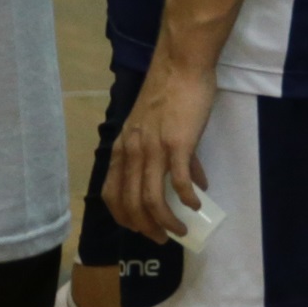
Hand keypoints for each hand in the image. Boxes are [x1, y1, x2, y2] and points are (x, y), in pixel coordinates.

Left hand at [103, 55, 214, 244]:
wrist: (180, 67)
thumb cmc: (171, 95)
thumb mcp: (157, 128)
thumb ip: (170, 157)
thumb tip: (190, 185)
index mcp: (123, 146)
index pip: (111, 191)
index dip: (124, 216)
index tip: (141, 229)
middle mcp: (132, 150)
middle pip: (129, 201)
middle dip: (144, 227)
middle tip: (163, 239)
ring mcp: (152, 147)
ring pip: (149, 198)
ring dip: (165, 221)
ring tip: (180, 231)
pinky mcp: (176, 144)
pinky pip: (177, 181)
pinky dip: (186, 199)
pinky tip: (196, 205)